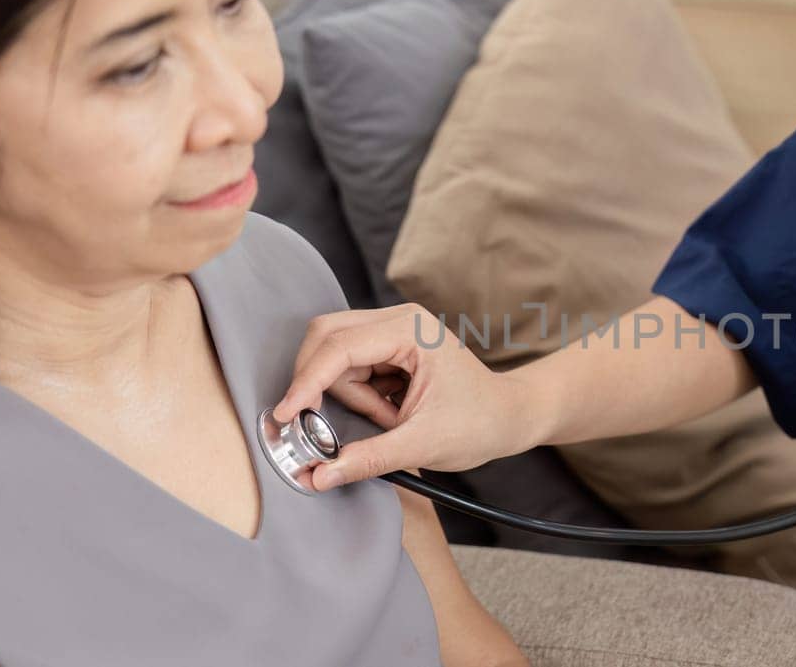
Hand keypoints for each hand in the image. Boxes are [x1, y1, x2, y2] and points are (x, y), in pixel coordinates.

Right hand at [273, 304, 546, 490]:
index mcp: (410, 330)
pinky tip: (391, 412)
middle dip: (319, 384)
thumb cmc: (479, 424)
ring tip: (392, 419)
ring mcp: (392, 331)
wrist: (510, 417)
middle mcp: (398, 320)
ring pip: (334, 358)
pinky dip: (358, 396)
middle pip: (325, 338)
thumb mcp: (422, 446)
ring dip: (349, 396)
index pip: (338, 347)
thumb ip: (367, 459)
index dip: (306, 382)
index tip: (285, 415)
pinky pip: (349, 368)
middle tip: (325, 423)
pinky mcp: (388, 348)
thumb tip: (318, 475)